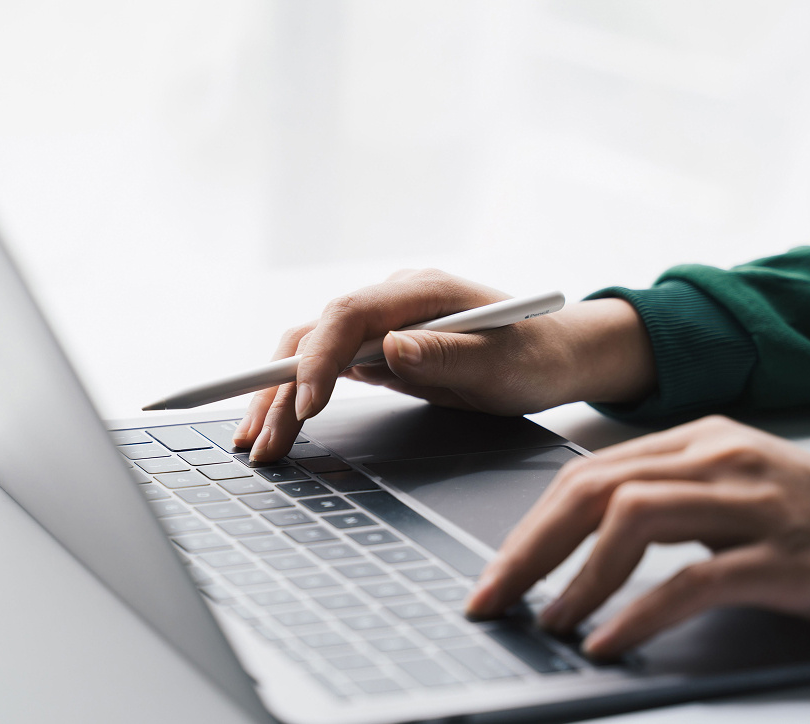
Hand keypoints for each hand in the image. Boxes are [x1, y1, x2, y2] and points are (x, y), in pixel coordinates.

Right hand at [231, 268, 655, 460]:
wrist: (553, 356)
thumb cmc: (535, 356)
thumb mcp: (501, 362)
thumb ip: (447, 353)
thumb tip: (390, 347)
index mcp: (420, 291)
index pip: (348, 315)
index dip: (319, 358)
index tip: (306, 407)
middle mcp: (390, 301)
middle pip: (315, 335)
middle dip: (280, 388)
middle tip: (262, 444)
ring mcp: (381, 324)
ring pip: (311, 353)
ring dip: (278, 397)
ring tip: (257, 444)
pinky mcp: (378, 351)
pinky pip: (327, 370)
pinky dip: (298, 399)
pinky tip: (278, 426)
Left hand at [465, 415, 809, 657]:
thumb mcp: (735, 491)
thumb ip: (667, 500)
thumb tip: (584, 543)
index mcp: (696, 441)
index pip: (586, 475)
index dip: (530, 526)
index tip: (495, 572)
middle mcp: (717, 458)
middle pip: (594, 490)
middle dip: (529, 549)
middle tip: (490, 599)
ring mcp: (752, 501)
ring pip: (632, 521)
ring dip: (577, 578)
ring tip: (546, 621)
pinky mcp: (784, 555)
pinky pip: (693, 580)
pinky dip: (639, 612)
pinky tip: (609, 640)